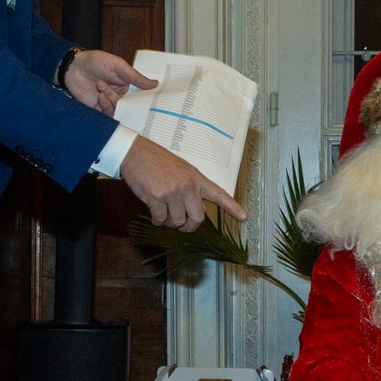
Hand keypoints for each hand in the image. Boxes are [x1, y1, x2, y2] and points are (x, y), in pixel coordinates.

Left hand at [62, 50, 155, 112]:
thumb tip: (155, 84)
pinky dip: (105, 106)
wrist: (73, 67)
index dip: (145, 99)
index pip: (140, 95)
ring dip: (111, 100)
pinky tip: (100, 96)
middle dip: (124, 100)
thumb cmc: (96, 61)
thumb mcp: (118, 66)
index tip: (151, 102)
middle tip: (117, 92)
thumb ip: (135, 77)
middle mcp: (119, 95)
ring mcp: (109, 102)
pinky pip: (107, 114)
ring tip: (101, 87)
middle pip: (130, 105)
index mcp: (127, 84)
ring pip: (118, 110)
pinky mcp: (98, 108)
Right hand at [119, 135, 246, 231]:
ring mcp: (172, 193)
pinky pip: (160, 220)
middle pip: (197, 218)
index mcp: (196, 178)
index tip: (244, 218)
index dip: (233, 208)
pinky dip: (157, 220)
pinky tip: (154, 213)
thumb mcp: (182, 170)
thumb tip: (195, 210)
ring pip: (177, 221)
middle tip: (182, 226)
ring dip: (169, 222)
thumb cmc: (157, 161)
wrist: (135, 153)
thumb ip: (191, 188)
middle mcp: (188, 186)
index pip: (219, 194)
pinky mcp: (157, 198)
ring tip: (164, 213)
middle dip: (189, 227)